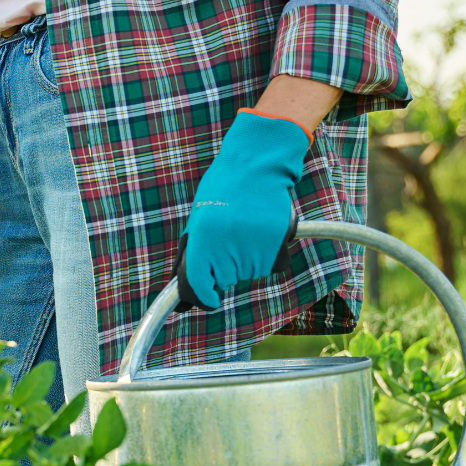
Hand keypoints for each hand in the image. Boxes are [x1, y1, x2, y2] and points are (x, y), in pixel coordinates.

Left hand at [174, 110, 310, 309]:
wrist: (256, 164)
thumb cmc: (223, 190)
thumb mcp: (198, 218)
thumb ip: (195, 251)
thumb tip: (189, 285)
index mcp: (202, 238)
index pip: (199, 282)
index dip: (203, 297)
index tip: (210, 301)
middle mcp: (226, 245)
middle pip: (226, 280)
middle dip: (226, 269)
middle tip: (230, 241)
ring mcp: (253, 246)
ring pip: (248, 274)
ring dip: (246, 261)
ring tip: (245, 230)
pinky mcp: (276, 244)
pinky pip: (268, 266)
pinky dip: (265, 256)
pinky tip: (260, 234)